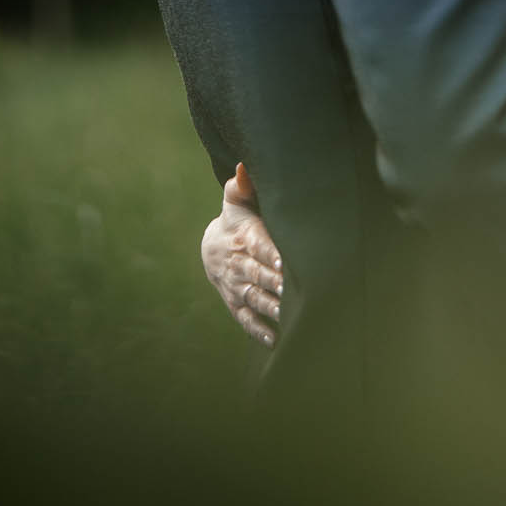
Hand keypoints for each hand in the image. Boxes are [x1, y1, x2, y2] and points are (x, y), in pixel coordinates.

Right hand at [201, 162, 282, 348]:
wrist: (213, 246)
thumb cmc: (237, 218)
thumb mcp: (237, 199)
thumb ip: (243, 185)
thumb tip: (243, 166)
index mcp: (244, 237)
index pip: (257, 245)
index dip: (269, 252)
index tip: (283, 260)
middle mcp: (238, 265)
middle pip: (257, 274)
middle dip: (274, 282)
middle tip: (292, 289)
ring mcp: (236, 287)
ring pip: (254, 298)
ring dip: (270, 307)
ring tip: (288, 315)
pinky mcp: (236, 304)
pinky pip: (246, 319)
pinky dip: (258, 330)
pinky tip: (275, 340)